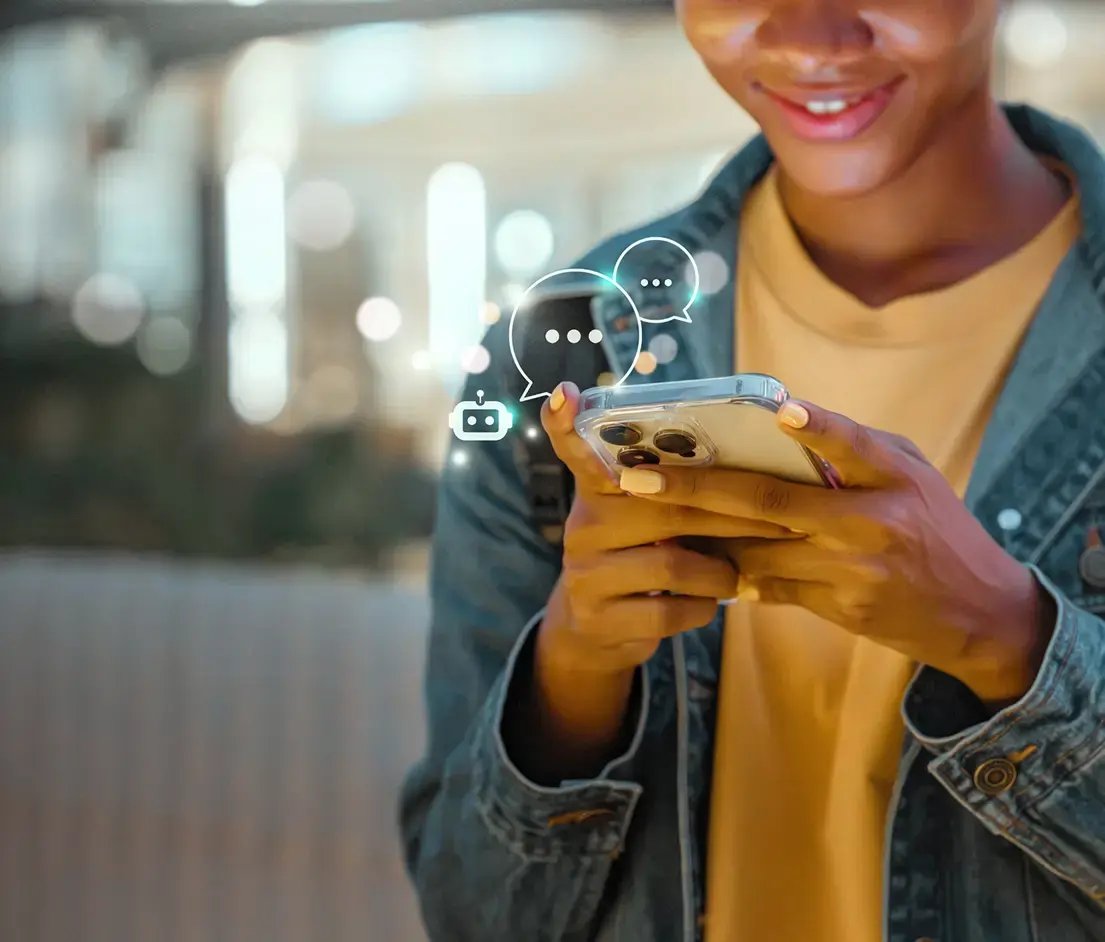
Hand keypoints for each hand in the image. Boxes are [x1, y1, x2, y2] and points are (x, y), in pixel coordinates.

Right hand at [507, 383, 802, 782]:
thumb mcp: (646, 519)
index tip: (565, 393)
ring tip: (736, 574)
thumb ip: (675, 491)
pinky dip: (702, 608)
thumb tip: (754, 466)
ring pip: (673, 563)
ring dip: (720, 572)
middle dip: (732, 517)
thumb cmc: (642, 556)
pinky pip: (668, 611)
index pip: (577, 449)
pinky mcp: (598, 617)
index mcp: (598, 490)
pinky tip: (707, 603)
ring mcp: (585, 572)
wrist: (598, 629)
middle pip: (665, 507)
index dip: (567, 423)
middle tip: (783, 522)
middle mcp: (583, 524)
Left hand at [617, 398, 1054, 703]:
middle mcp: (870, 522)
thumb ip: (857, 450)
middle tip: (638, 479)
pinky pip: (768, 586)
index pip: (851, 444)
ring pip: (754, 549)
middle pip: (768, 501)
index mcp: (894, 478)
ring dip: (699, 535)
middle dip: (695, 489)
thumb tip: (782, 422)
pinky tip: (694, 560)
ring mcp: (850, 569)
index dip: (815, 426)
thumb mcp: (914, 475)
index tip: (775, 408)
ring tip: (646, 517)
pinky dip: (732, 572)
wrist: (978, 614)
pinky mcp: (837, 607)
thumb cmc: (938, 528)